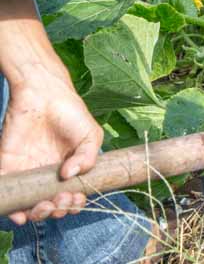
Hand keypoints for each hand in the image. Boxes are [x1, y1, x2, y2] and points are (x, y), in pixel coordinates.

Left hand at [0, 78, 102, 223]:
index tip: (75, 198)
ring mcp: (29, 172)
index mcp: (71, 169)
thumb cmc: (71, 113)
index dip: (74, 203)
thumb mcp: (91, 135)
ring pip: (30, 203)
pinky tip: (21, 211)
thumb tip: (70, 176)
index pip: (72, 195)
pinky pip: (8, 190)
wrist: (44, 93)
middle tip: (60, 200)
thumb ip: (89, 157)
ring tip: (44, 206)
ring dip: (37, 214)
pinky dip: (12, 207)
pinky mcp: (9, 166)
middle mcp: (50, 175)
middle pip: (52, 204)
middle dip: (57, 210)